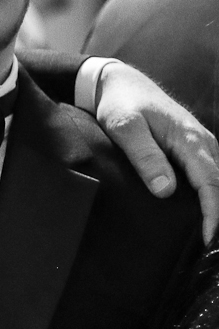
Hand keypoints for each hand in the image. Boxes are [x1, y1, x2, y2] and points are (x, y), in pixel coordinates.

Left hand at [95, 61, 218, 239]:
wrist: (120, 83)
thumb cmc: (120, 104)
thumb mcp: (125, 128)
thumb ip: (145, 157)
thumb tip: (166, 191)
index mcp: (190, 139)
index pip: (210, 182)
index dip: (212, 211)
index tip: (207, 238)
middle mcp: (203, 142)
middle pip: (218, 184)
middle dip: (217, 213)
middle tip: (207, 246)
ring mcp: (200, 145)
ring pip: (215, 181)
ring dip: (213, 205)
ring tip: (205, 234)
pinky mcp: (192, 148)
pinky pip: (206, 175)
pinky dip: (206, 194)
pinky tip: (198, 213)